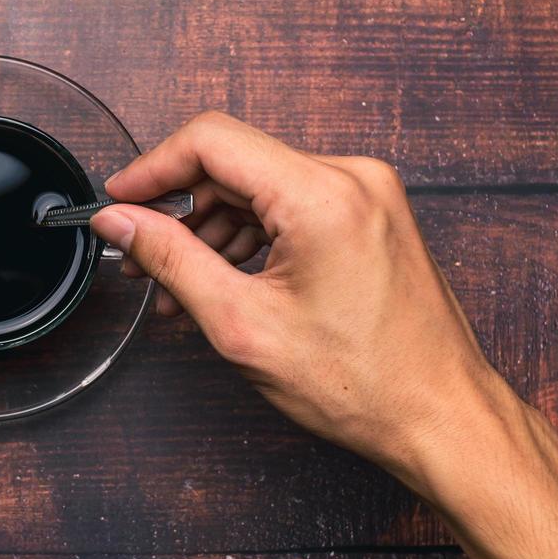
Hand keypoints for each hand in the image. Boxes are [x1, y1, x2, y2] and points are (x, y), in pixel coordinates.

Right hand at [88, 111, 513, 479]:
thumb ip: (170, 259)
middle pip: (233, 163)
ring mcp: (367, 194)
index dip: (151, 168)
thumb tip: (119, 222)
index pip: (211, 141)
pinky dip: (249, 237)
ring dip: (209, 228)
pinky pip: (290, 205)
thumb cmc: (364, 382)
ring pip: (259, 186)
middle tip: (137, 256)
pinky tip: (220, 281)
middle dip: (177, 208)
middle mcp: (351, 178)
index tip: (116, 200)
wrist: (441, 417)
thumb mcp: (242, 323)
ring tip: (175, 285)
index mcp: (322, 194)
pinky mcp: (370, 215)